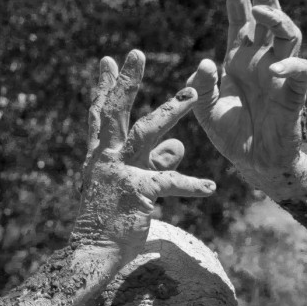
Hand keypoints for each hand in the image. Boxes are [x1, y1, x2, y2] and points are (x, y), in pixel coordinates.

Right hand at [72, 50, 214, 256]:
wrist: (96, 253)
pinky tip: (211, 187)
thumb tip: (179, 144)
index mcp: (102, 156)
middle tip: (135, 52)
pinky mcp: (136, 192)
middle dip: (125, 82)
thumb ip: (157, 161)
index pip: (102, 117)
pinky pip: (169, 183)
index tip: (108, 61)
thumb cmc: (112, 220)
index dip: (105, 88)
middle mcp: (106, 159)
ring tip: (192, 95)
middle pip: (115, 113)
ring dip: (169, 111)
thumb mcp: (136, 186)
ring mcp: (118, 173)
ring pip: (144, 133)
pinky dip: (191, 185)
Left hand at [187, 0, 306, 181]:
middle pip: (267, 20)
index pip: (239, 22)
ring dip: (277, 19)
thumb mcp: (205, 111)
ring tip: (261, 11)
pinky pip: (301, 72)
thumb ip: (201, 88)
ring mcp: (279, 76)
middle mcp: (260, 62)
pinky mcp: (293, 95)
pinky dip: (291, 66)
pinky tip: (274, 68)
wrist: (253, 163)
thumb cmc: (231, 135)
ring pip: (288, 35)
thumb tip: (205, 63)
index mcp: (239, 61)